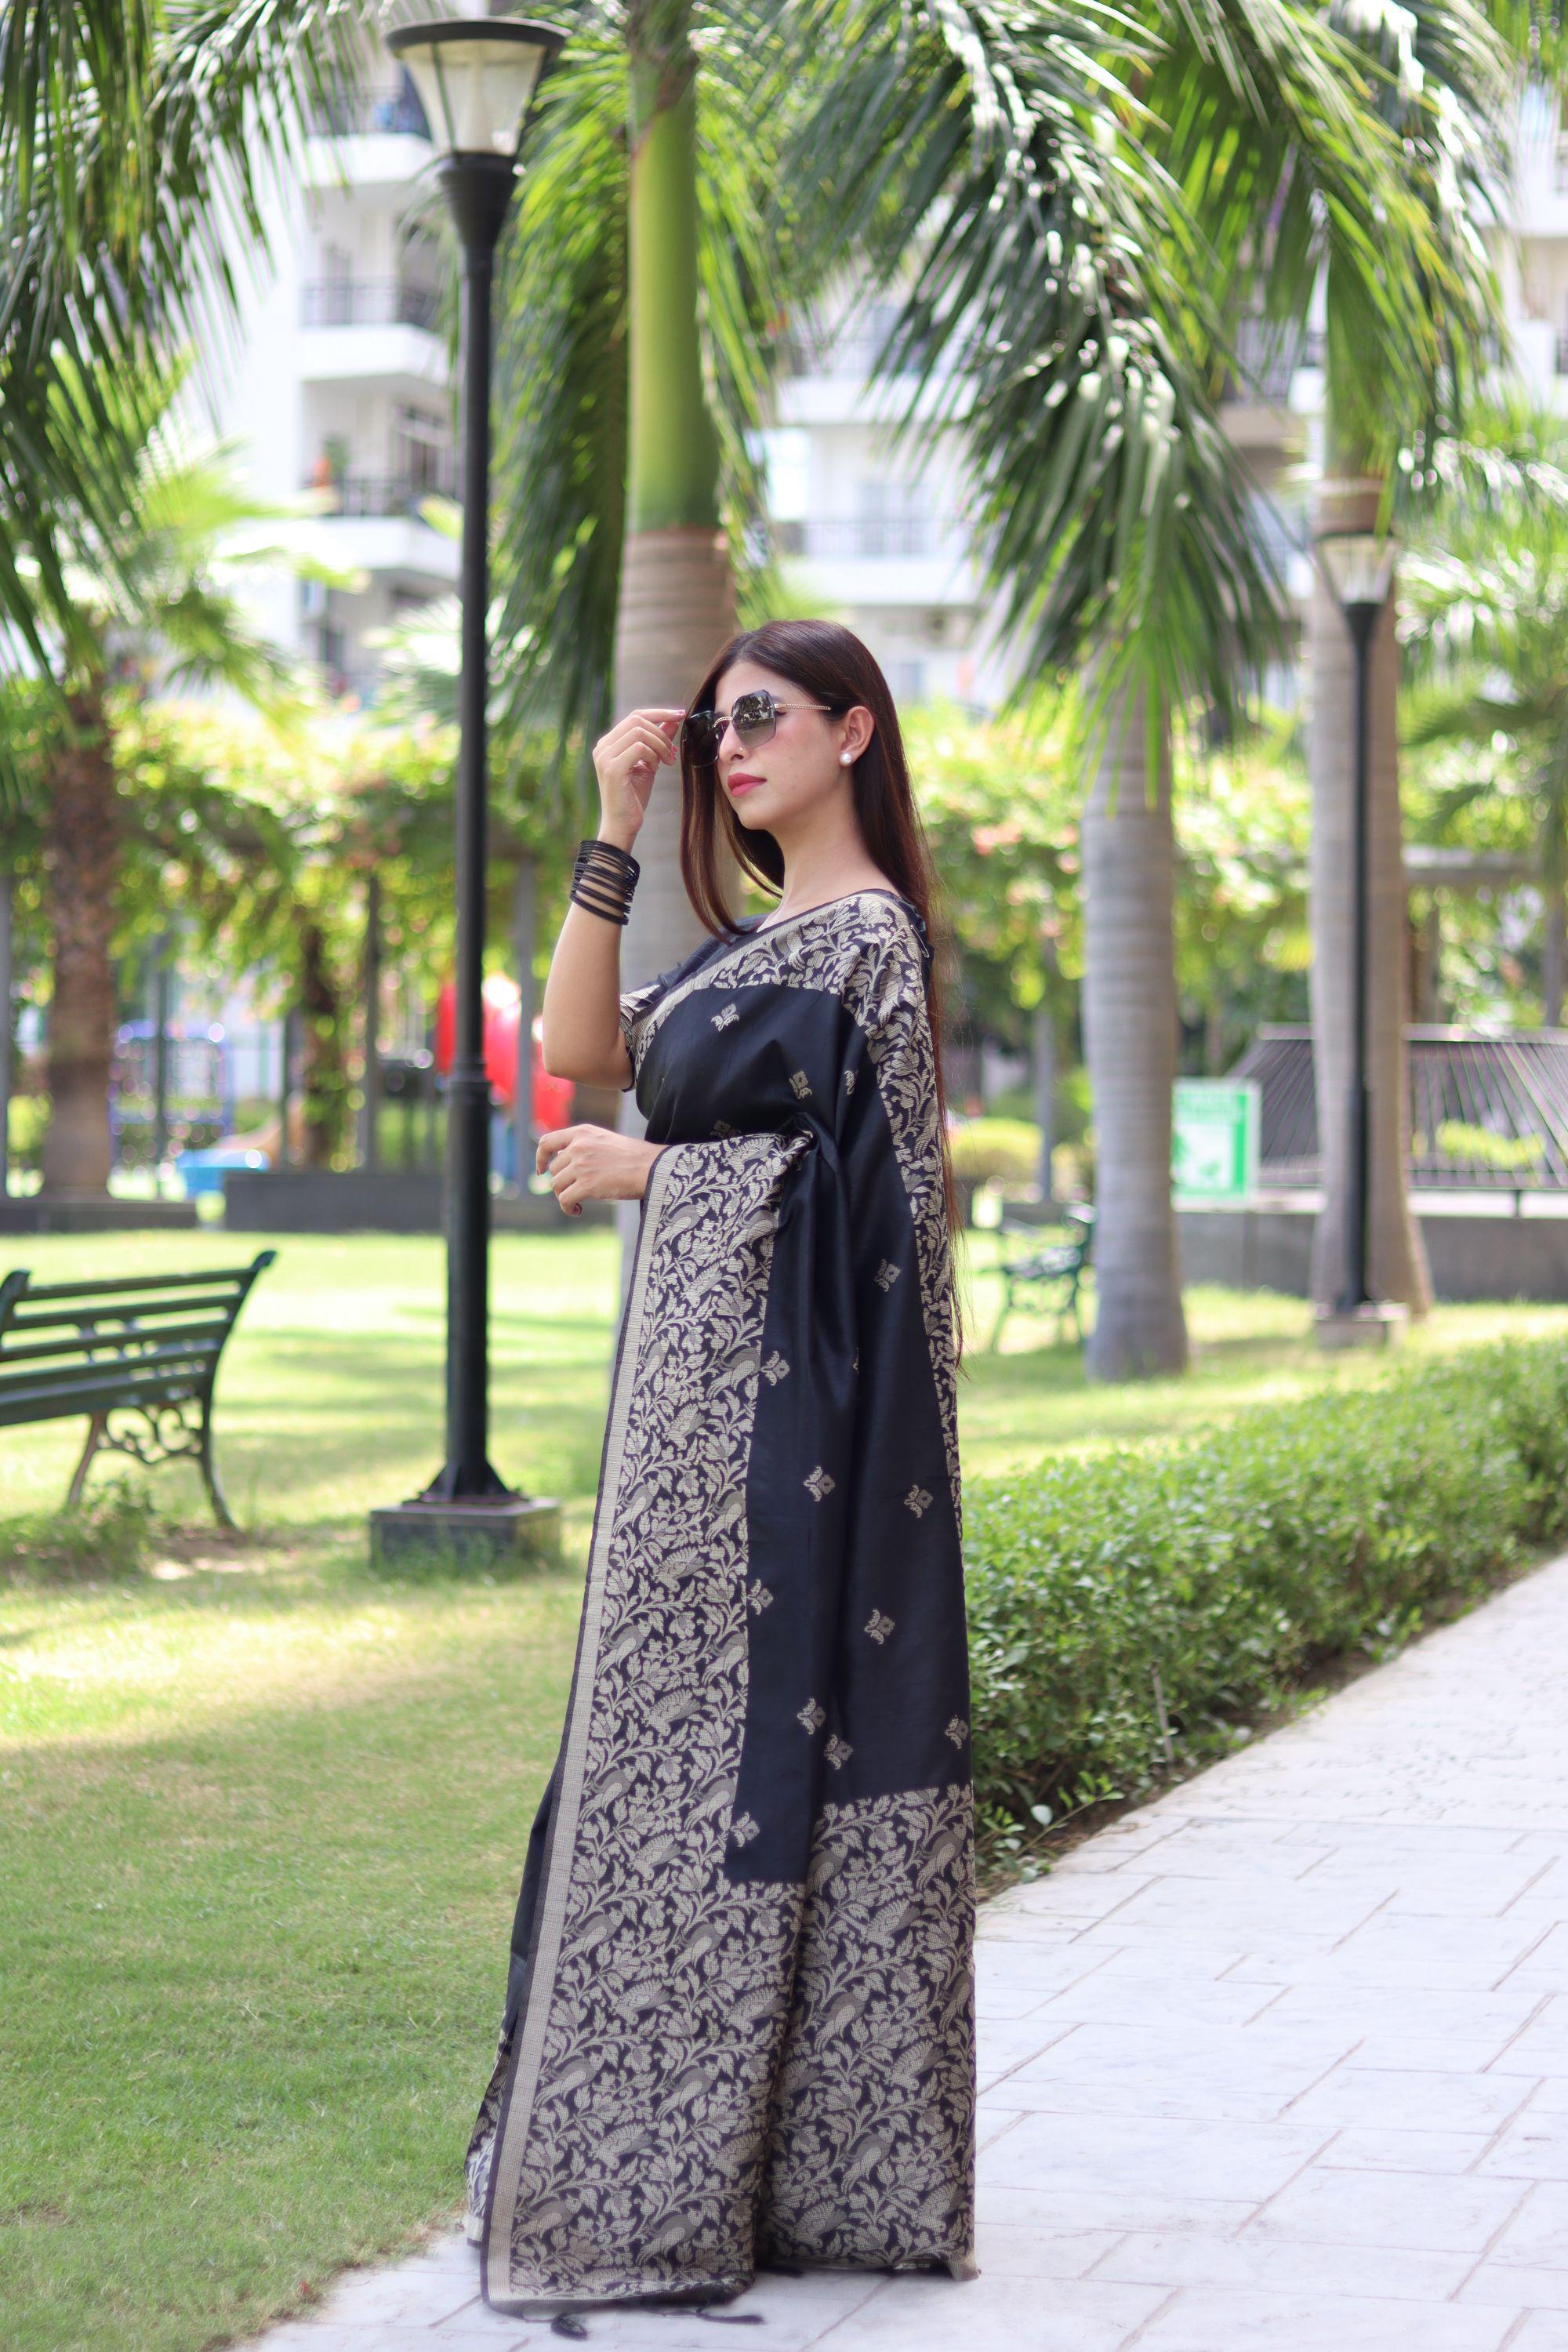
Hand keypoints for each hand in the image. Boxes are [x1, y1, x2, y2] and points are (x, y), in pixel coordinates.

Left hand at [536, 1123, 663, 1215]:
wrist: (651, 1167)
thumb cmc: (633, 1157)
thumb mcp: (604, 1140)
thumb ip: (583, 1146)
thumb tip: (562, 1163)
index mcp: (582, 1133)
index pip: (547, 1141)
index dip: (540, 1158)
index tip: (541, 1171)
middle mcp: (578, 1146)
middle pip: (554, 1169)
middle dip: (561, 1182)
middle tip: (576, 1191)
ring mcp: (581, 1165)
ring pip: (557, 1185)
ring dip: (565, 1196)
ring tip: (578, 1202)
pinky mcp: (586, 1184)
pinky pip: (564, 1200)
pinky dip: (568, 1208)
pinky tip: (577, 1210)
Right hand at [591, 706, 685, 847]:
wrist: (622, 825)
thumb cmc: (634, 797)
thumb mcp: (650, 763)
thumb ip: (658, 741)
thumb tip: (673, 720)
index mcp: (609, 743)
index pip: (635, 716)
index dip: (659, 713)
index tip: (680, 715)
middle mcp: (603, 746)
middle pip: (637, 719)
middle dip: (662, 732)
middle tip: (673, 753)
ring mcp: (605, 756)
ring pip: (639, 731)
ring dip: (660, 745)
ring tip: (666, 762)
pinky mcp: (612, 768)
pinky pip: (638, 747)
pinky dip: (653, 755)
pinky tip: (657, 768)